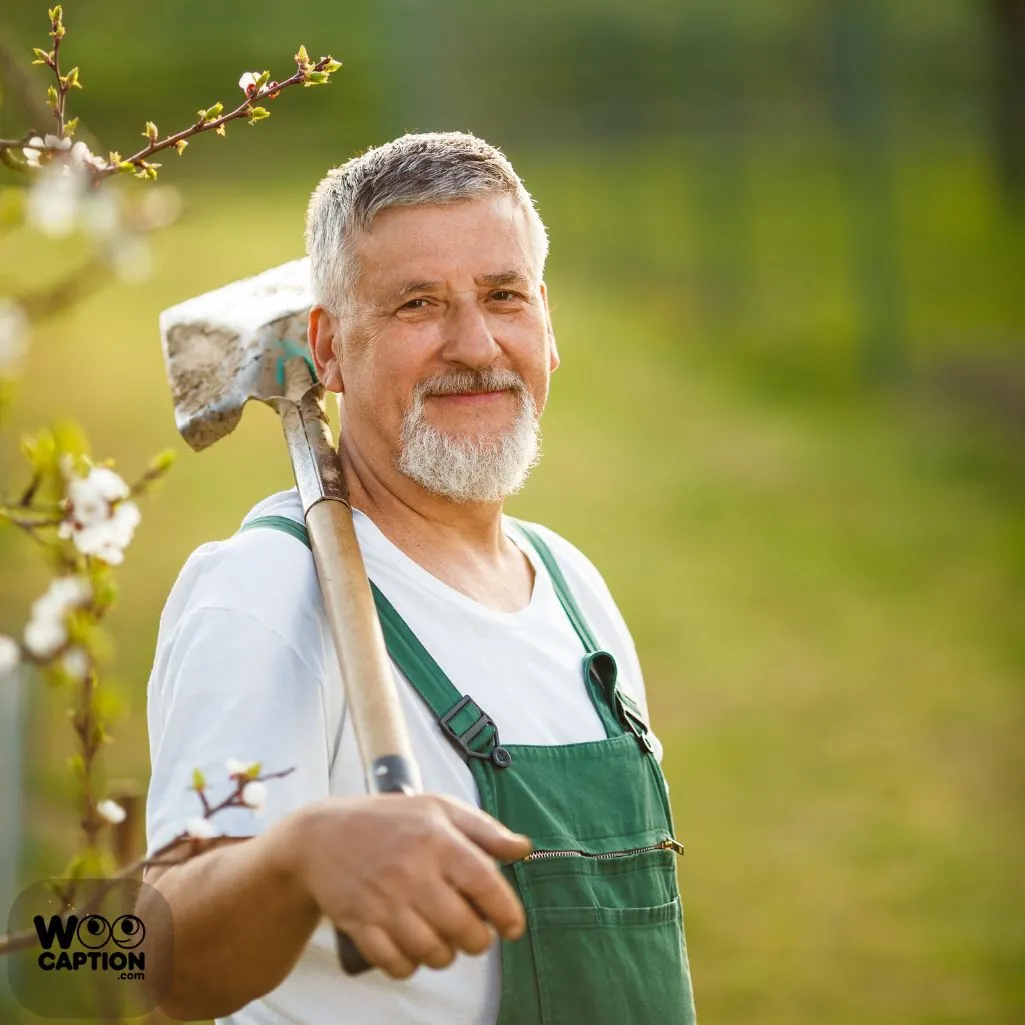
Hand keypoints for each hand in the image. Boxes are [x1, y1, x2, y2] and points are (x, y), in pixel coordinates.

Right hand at [286, 793, 531, 977]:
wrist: (321, 837)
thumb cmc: (388, 821)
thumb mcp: (439, 808)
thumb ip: (485, 829)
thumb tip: (523, 849)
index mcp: (436, 839)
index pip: (484, 883)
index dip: (506, 911)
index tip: (512, 927)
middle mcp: (412, 871)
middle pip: (463, 928)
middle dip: (477, 940)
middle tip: (474, 933)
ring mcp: (385, 901)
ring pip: (433, 952)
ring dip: (446, 954)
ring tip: (444, 938)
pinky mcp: (361, 924)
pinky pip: (397, 964)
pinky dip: (410, 964)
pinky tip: (413, 947)